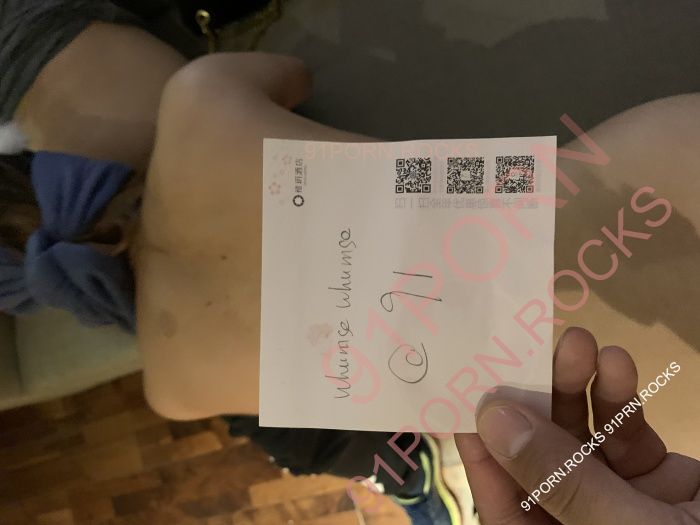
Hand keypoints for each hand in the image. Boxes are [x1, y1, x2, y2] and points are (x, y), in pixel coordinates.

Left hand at [455, 327, 699, 523]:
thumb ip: (560, 480)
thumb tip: (492, 421)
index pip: (503, 506)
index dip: (481, 453)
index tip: (465, 396)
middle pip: (540, 461)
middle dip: (536, 404)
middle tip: (523, 351)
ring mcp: (621, 505)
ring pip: (584, 440)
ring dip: (580, 390)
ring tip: (579, 344)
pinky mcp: (660, 483)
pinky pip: (628, 437)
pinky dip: (620, 401)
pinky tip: (614, 365)